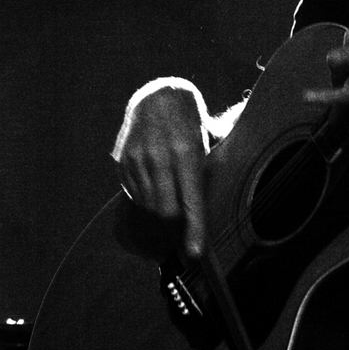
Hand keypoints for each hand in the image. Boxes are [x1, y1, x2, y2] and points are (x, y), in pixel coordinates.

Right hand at [113, 81, 208, 256]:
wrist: (157, 96)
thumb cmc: (191, 122)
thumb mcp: (209, 141)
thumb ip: (215, 170)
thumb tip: (224, 206)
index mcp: (186, 151)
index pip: (191, 200)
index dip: (194, 230)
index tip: (195, 253)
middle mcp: (159, 157)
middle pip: (166, 211)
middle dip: (176, 227)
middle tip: (184, 234)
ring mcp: (137, 160)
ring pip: (149, 207)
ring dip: (161, 215)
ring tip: (171, 207)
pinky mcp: (123, 163)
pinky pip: (136, 197)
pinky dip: (148, 202)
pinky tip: (157, 189)